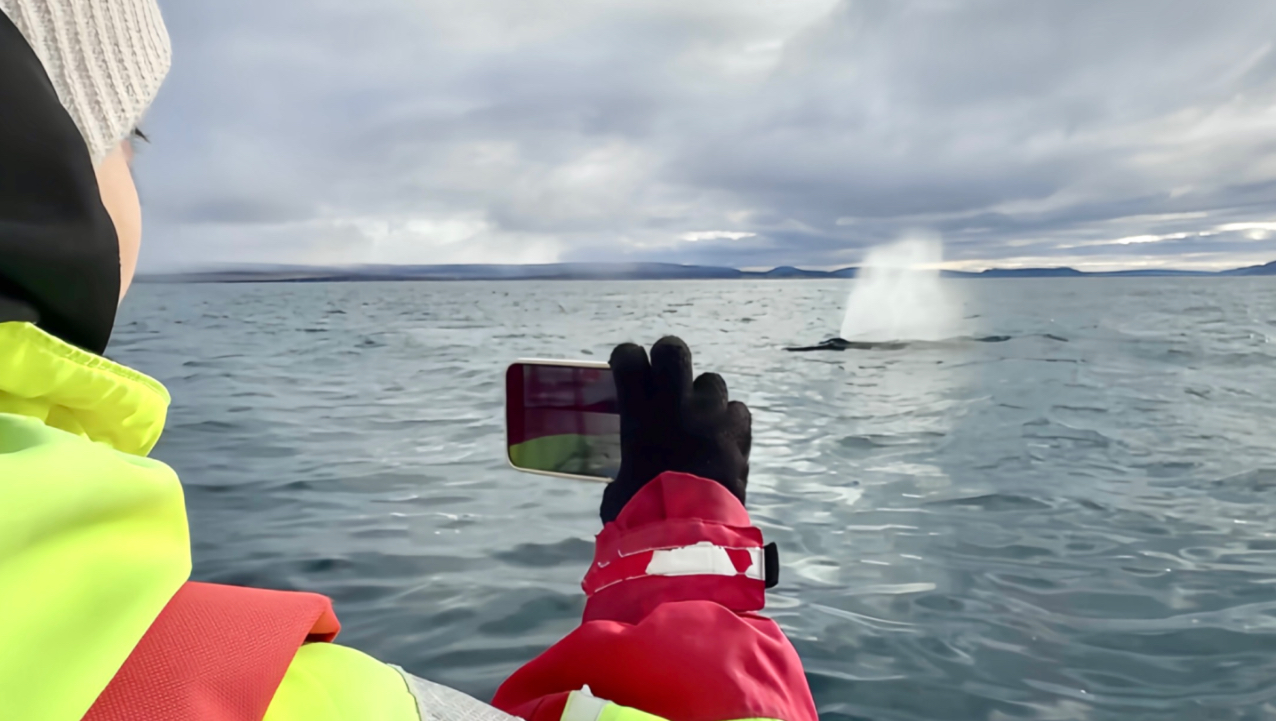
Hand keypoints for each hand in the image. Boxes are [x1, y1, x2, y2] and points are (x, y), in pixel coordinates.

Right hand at [600, 336, 751, 522]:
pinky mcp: (739, 434)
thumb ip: (626, 468)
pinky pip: (737, 412)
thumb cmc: (642, 514)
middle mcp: (675, 405)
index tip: (628, 370)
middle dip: (668, 358)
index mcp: (639, 414)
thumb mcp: (619, 487)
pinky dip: (730, 423)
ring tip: (700, 421)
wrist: (689, 535)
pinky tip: (723, 442)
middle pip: (673, 351)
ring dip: (704, 397)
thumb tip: (627, 479)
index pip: (629, 358)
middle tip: (666, 378)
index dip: (627, 359)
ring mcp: (711, 415)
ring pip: (712, 381)